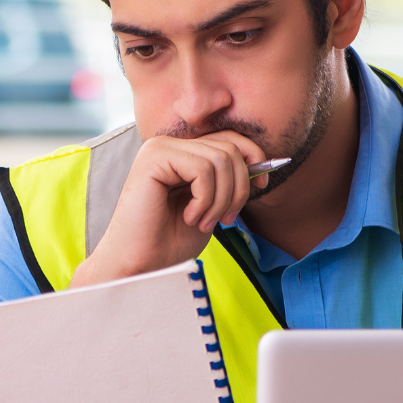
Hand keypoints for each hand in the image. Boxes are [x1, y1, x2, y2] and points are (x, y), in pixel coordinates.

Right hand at [70, 133, 267, 286]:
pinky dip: (205, 200)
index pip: (230, 138)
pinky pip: (202, 169)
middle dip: (238, 189)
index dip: (254, 158)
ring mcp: (159, 148)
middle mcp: (169, 144)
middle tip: (224, 219)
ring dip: (221, 199)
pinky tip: (189, 217)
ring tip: (204, 221)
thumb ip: (228, 180)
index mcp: (182, 152)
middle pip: (230, 148)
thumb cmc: (170, 241)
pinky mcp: (154, 158)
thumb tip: (260, 161)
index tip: (262, 185)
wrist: (141, 264)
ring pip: (221, 159)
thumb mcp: (211, 205)